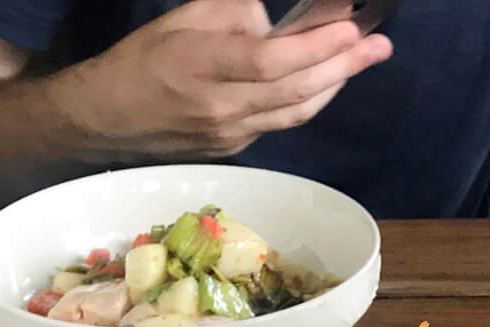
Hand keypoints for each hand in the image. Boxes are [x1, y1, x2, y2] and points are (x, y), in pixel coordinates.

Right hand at [63, 0, 391, 158]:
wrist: (110, 118)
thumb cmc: (144, 58)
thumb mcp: (186, 17)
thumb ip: (236, 15)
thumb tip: (276, 22)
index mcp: (207, 68)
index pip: (273, 61)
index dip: (317, 46)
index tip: (352, 26)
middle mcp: (223, 108)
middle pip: (296, 91)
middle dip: (344, 66)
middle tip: (380, 46)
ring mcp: (231, 134)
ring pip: (295, 112)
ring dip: (335, 85)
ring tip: (364, 60)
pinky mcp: (233, 149)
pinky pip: (280, 122)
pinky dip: (308, 99)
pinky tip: (325, 80)